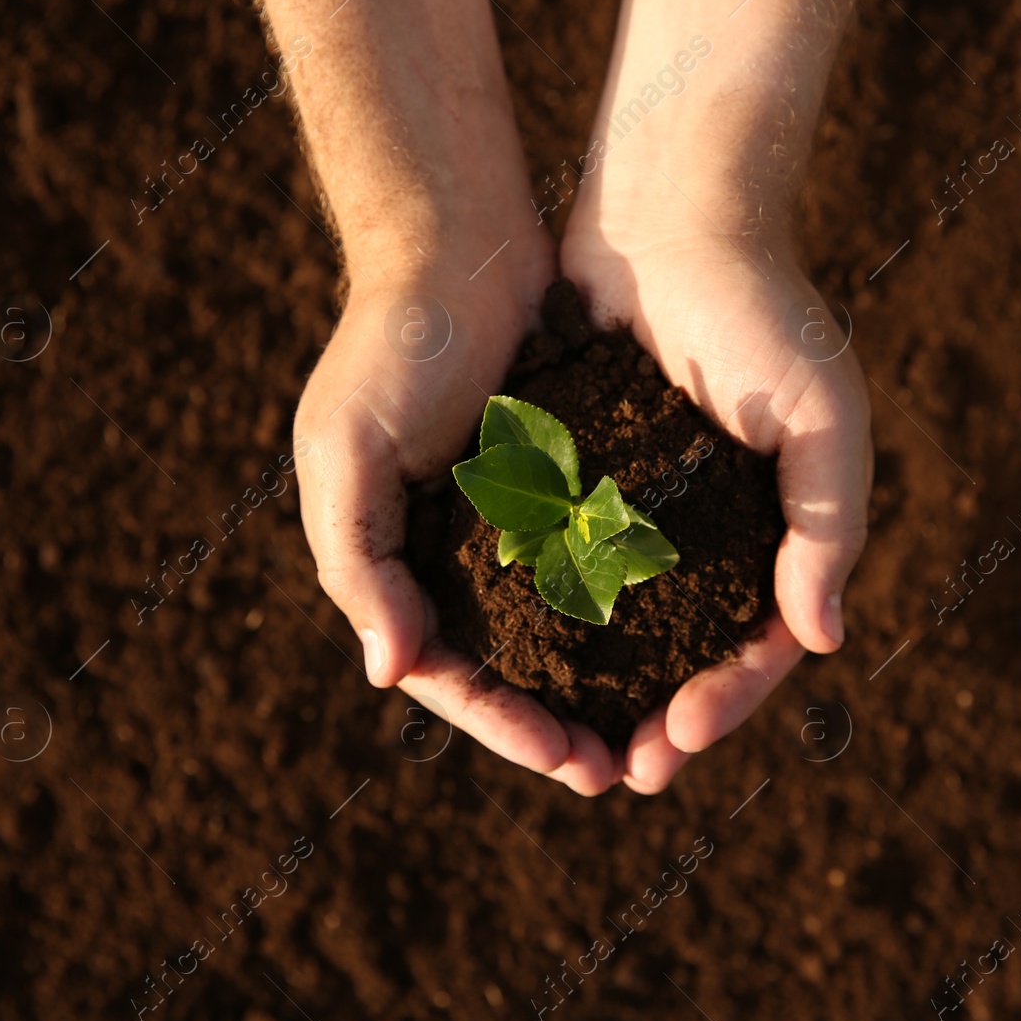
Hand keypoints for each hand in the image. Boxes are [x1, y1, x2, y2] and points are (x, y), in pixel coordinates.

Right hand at [294, 226, 632, 795]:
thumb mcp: (345, 450)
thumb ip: (357, 560)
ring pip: (560, 632)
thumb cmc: (390, 345)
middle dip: (559, 727)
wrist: (457, 246)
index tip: (570, 760)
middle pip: (510, 670)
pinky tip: (676, 642)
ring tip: (660, 729)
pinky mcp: (564, 488)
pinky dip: (625, 610)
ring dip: (601, 685)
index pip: (449, 673)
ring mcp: (511, 526)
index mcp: (397, 562)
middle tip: (623, 773)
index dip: (504, 725)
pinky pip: (596, 567)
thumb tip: (390, 674)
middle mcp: (454, 557)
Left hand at [562, 187, 871, 793]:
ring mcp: (647, 512)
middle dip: (656, 721)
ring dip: (599, 689)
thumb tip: (823, 642)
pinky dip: (551, 617)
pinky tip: (517, 658)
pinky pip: (569, 566)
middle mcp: (713, 533)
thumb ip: (829, 526)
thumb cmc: (763, 312)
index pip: (759, 645)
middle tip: (613, 775)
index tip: (673, 746)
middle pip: (687, 654)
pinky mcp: (586, 480)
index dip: (723, 704)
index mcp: (777, 532)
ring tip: (562, 741)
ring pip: (624, 627)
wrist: (674, 216)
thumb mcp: (822, 418)